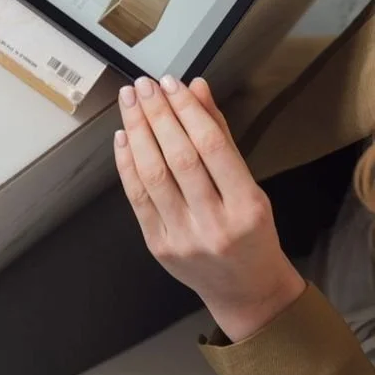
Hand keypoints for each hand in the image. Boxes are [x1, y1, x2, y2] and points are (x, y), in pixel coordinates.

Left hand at [114, 74, 305, 342]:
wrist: (246, 291)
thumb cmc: (252, 232)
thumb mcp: (250, 184)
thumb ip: (221, 134)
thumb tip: (197, 87)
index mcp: (247, 207)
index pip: (212, 147)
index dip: (187, 110)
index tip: (171, 83)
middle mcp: (214, 224)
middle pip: (179, 158)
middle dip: (157, 115)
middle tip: (144, 85)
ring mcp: (183, 238)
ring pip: (153, 175)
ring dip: (137, 132)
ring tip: (129, 101)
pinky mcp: (158, 246)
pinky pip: (137, 197)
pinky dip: (127, 163)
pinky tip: (123, 135)